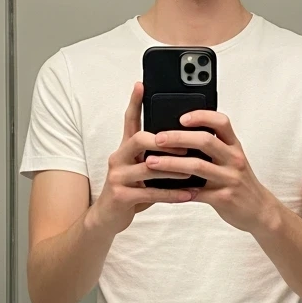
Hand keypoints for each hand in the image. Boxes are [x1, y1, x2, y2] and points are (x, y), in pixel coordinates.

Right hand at [91, 82, 198, 235]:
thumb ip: (155, 154)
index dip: (135, 102)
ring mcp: (118, 177)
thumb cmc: (132, 189)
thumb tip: (185, 141)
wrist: (108, 217)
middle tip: (185, 147)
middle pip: (138, 139)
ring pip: (148, 168)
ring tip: (194, 171)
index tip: (142, 85)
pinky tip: (189, 194)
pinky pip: (151, 193)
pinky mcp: (121, 196)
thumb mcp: (141, 168)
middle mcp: (118, 158)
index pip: (129, 120)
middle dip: (164, 141)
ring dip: (173, 169)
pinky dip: (172, 194)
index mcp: (125, 148)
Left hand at [146, 109, 277, 233]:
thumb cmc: (240, 181)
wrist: (260, 210)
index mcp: (234, 146)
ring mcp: (230, 179)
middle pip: (205, 141)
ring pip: (197, 166)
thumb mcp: (232, 159)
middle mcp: (234, 159)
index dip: (201, 116)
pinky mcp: (223, 198)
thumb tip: (180, 134)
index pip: (221, 122)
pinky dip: (177, 190)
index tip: (181, 117)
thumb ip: (214, 147)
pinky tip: (162, 188)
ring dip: (171, 163)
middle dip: (178, 138)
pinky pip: (196, 193)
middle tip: (157, 139)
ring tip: (151, 162)